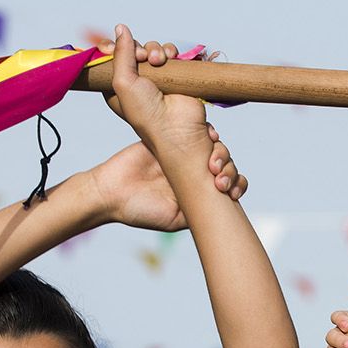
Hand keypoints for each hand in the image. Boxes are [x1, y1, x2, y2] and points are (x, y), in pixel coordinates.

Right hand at [88, 134, 243, 231]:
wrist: (111, 193)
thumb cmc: (141, 211)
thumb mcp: (174, 220)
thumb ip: (197, 214)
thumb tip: (224, 211)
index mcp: (197, 189)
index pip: (228, 183)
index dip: (237, 184)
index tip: (234, 193)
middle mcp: (192, 169)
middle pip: (224, 162)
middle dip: (230, 169)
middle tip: (220, 180)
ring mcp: (181, 151)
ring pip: (213, 144)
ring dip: (220, 152)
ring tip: (213, 164)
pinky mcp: (167, 136)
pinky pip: (193, 128)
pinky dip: (205, 131)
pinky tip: (208, 137)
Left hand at [101, 24, 211, 155]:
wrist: (178, 128)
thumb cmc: (146, 113)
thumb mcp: (123, 82)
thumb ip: (121, 53)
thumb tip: (121, 28)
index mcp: (120, 87)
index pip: (113, 59)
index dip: (114, 49)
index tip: (112, 48)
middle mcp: (140, 83)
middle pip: (136, 50)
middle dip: (139, 49)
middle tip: (144, 58)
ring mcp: (160, 79)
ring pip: (155, 49)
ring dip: (157, 50)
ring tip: (159, 61)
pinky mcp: (178, 76)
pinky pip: (174, 54)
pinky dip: (173, 53)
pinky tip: (173, 58)